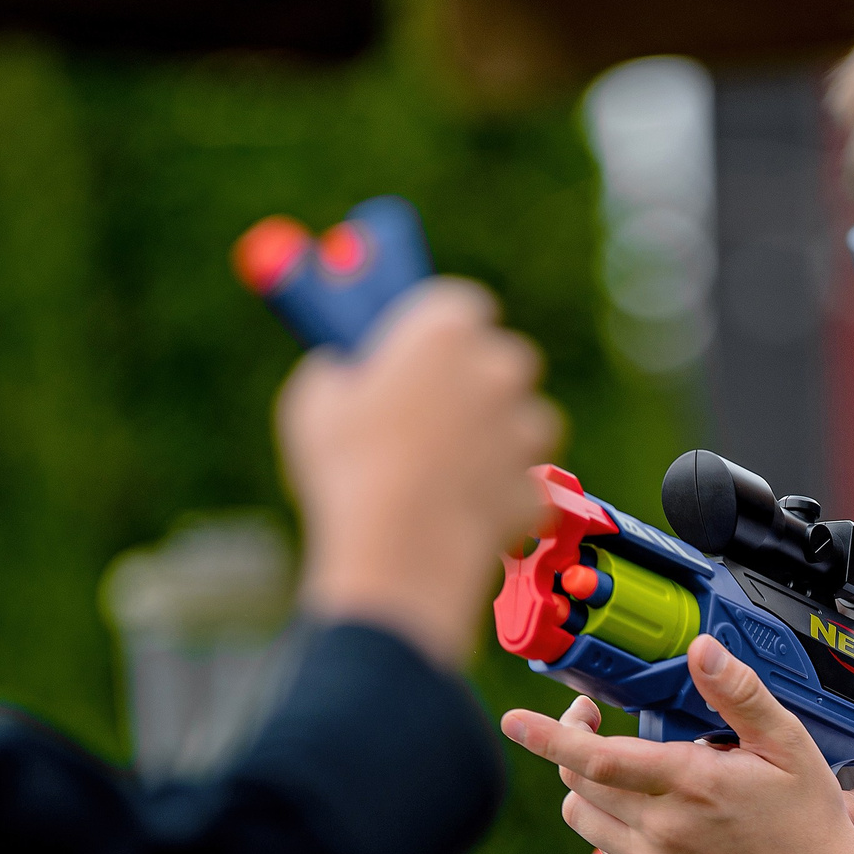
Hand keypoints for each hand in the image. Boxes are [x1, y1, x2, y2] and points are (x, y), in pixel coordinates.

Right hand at [280, 279, 561, 667]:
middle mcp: (499, 368)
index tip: (420, 349)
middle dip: (477, 379)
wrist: (399, 550)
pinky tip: (462, 508)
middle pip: (502, 358)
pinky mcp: (538, 485)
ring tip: (447, 466)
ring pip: (525, 418)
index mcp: (446, 329)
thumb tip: (339, 370)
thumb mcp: (314, 403)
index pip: (461, 304)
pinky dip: (503, 491)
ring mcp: (527, 427)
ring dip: (498, 434)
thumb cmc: (349, 468)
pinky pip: (524, 481)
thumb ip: (337, 372)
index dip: (441, 328)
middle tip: (434, 409)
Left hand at [500, 636, 853, 853]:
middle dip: (572, 744)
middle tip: (595, 719)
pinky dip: (609, 821)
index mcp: (692, 784)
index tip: (515, 719)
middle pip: (580, 782)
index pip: (597, 758)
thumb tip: (702, 649)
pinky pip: (605, 848)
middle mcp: (664, 828)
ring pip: (583, 816)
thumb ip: (740, 694)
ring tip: (621, 766)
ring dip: (586, 785)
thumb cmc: (809, 821)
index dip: (549, 736)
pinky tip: (648, 808)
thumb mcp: (789, 746)